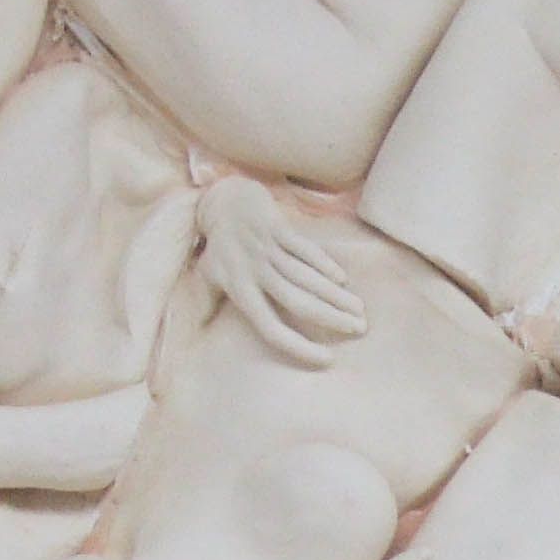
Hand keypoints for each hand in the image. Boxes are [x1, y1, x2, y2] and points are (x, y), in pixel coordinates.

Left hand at [196, 177, 366, 365]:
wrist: (223, 200)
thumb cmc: (219, 247)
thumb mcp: (208, 276)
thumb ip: (208, 305)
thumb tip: (200, 334)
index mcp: (239, 290)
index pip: (270, 328)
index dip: (299, 347)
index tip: (327, 359)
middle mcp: (254, 271)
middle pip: (298, 302)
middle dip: (331, 318)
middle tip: (358, 329)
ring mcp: (267, 248)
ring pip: (307, 277)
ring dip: (336, 295)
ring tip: (359, 311)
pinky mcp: (278, 228)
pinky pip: (306, 250)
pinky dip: (326, 265)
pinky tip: (342, 280)